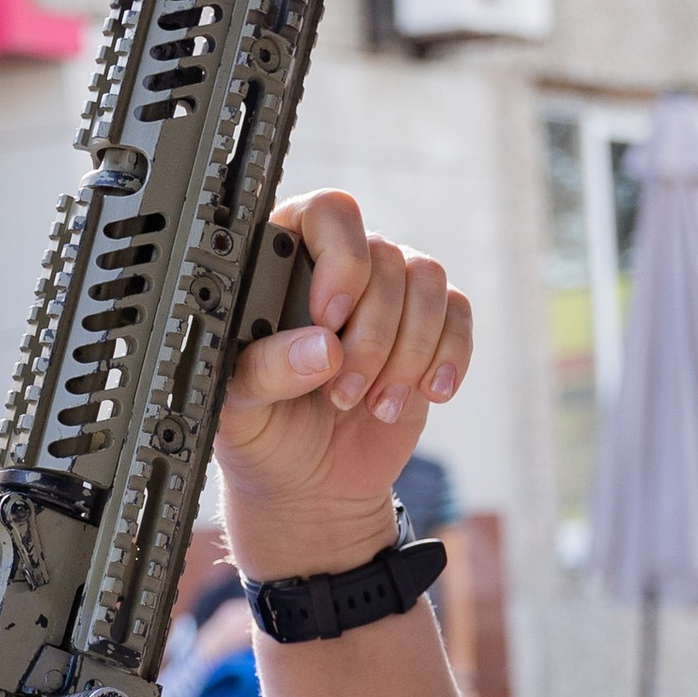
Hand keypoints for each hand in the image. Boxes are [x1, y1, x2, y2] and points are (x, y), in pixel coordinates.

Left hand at [214, 192, 469, 580]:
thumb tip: (321, 347)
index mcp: (281, 265)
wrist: (309, 483)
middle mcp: (340, 267)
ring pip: (425, 281)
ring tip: (374, 403)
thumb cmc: (262, 433)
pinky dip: (448, 357)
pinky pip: (458, 316)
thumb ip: (266, 371)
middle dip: (370, 334)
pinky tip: (426, 394)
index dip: (339, 259)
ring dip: (406, 351)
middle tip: (340, 392)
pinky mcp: (429, 328)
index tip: (328, 319)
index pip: (325, 214)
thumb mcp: (239, 408)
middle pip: (383, 256)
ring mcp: (388, 294)